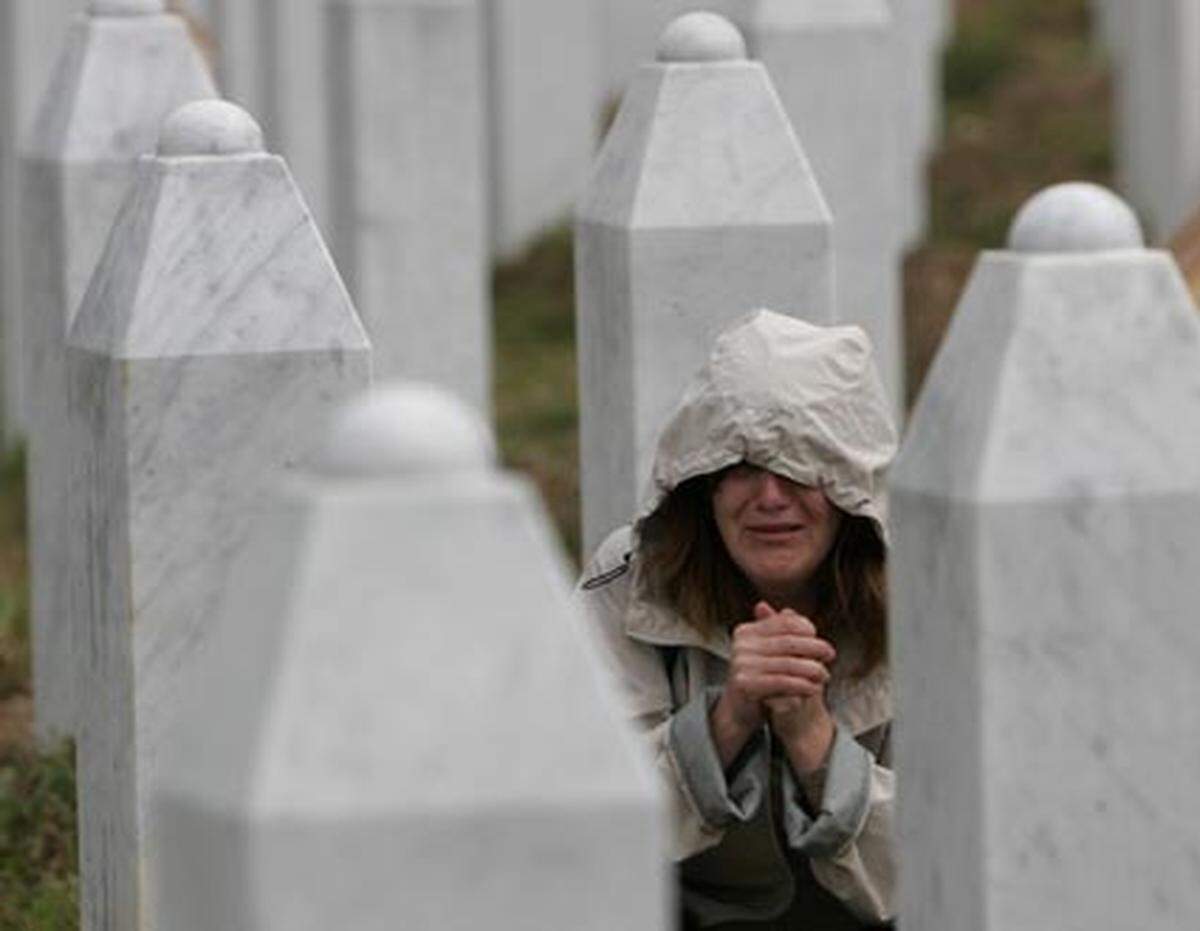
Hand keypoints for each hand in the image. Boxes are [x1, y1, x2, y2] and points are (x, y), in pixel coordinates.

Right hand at [710, 601, 835, 767]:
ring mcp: (741, 663)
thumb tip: (790, 609)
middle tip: (831, 655)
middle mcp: (741, 644)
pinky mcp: (744, 683)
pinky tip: (814, 689)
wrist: (739, 711)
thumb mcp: (770, 652)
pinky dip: (802, 685)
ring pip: (788, 663)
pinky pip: (782, 681)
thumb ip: (780, 632)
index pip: (784, 623)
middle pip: (788, 642)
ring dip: (812, 670)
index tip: (821, 640)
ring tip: (825, 676)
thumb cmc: (760, 678)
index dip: (806, 629)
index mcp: (746, 631)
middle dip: (814, 648)